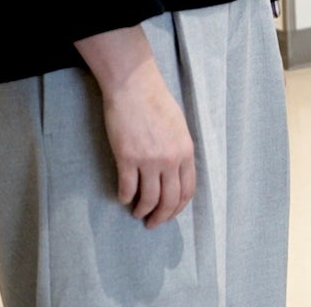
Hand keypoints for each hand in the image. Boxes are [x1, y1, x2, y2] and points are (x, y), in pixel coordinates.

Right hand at [75, 26, 196, 227]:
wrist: (134, 87)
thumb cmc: (156, 102)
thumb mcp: (179, 127)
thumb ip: (179, 151)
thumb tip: (174, 175)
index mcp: (186, 151)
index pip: (187, 191)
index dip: (178, 208)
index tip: (170, 214)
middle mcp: (170, 160)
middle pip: (169, 200)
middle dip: (161, 217)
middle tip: (152, 224)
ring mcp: (148, 160)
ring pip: (148, 199)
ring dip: (142, 211)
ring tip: (137, 213)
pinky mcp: (126, 158)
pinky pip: (126, 188)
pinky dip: (124, 197)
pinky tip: (122, 198)